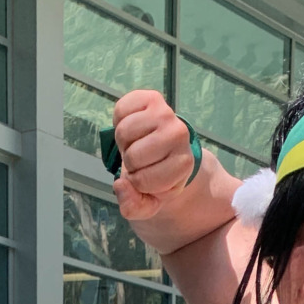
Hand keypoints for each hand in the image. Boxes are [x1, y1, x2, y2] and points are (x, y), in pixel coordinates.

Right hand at [111, 90, 195, 220]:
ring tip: (137, 143)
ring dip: (124, 142)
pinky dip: (119, 121)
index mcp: (184, 164)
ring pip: (124, 132)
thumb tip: (120, 185)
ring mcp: (166, 112)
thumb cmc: (157, 179)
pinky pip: (120, 111)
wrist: (164, 151)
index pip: (142, 180)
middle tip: (141, 158)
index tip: (148, 177)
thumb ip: (133, 206)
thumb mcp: (148, 202)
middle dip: (129, 161)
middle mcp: (180, 134)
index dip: (137, 182)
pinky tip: (134, 128)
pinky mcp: (151, 97)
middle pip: (132, 156)